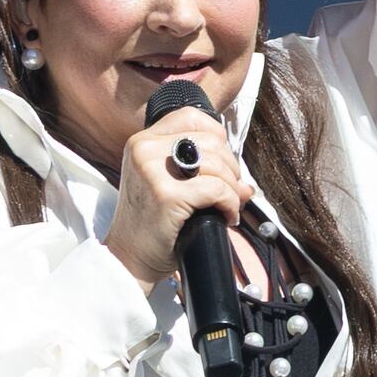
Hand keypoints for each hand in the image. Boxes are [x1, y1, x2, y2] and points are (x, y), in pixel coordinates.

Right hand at [105, 104, 257, 289]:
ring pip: (218, 165)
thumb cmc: (151, 224)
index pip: (192, 117)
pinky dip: (231, 204)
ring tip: (228, 206)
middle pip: (212, 142)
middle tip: (229, 192)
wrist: (128, 258)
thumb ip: (202, 173)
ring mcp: (154, 172)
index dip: (217, 137)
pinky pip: (218, 190)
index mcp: (142, 142)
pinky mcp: (167, 195)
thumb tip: (248, 184)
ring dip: (232, 189)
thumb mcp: (167, 186)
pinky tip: (227, 217)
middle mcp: (145, 151)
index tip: (222, 164)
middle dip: (230, 168)